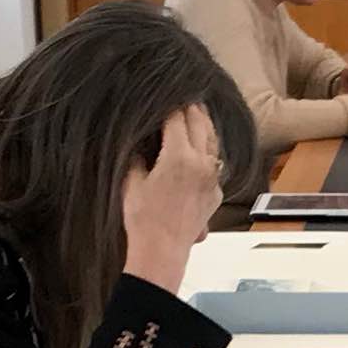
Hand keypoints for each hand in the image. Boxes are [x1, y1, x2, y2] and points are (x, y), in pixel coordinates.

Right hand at [121, 107, 229, 293]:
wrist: (162, 251)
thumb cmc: (142, 219)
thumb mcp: (131, 181)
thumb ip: (137, 154)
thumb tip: (140, 138)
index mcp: (179, 157)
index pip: (177, 118)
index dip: (170, 104)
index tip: (166, 95)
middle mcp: (202, 164)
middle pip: (200, 124)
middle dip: (191, 109)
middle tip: (185, 96)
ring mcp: (212, 179)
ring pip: (213, 142)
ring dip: (205, 125)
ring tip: (198, 113)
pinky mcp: (216, 194)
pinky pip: (215, 164)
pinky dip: (208, 151)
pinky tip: (201, 148)